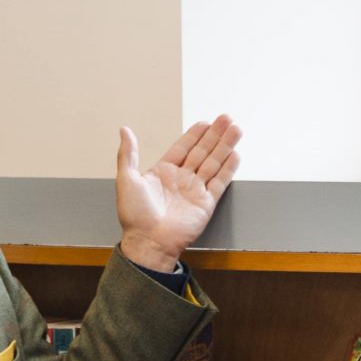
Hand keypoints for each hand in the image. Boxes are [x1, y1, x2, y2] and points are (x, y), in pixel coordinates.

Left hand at [114, 116, 241, 272]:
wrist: (148, 242)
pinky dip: (229, 168)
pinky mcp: (206, 203)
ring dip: (225, 146)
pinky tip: (235, 154)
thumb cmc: (134, 215)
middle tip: (227, 118)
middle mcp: (181, 179)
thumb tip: (124, 130)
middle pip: (202, 151)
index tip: (206, 121)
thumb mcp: (127, 179)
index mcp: (163, 172)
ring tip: (236, 130)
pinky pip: (220, 182)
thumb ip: (128, 153)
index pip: (183, 147)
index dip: (195, 134)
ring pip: (214, 163)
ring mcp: (195, 191)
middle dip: (215, 135)